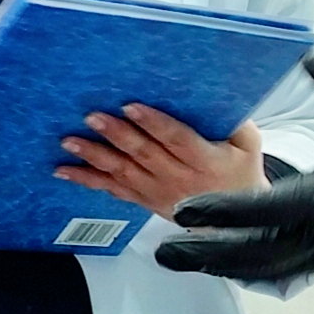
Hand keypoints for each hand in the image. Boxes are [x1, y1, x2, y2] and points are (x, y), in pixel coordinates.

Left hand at [55, 105, 263, 217]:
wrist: (236, 220)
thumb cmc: (240, 173)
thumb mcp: (248, 144)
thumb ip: (234, 121)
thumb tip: (213, 92)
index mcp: (204, 161)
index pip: (177, 140)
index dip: (154, 124)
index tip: (132, 107)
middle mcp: (178, 179)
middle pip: (144, 154)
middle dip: (116, 134)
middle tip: (93, 117)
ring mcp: (158, 192)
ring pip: (123, 173)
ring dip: (94, 157)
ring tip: (71, 142)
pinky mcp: (144, 200)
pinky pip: (112, 190)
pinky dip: (87, 180)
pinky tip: (65, 170)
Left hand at [153, 57, 313, 282]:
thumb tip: (310, 57)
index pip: (273, 208)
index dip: (225, 213)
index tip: (184, 212)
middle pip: (264, 253)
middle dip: (211, 254)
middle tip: (161, 253)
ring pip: (279, 266)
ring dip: (230, 264)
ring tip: (185, 259)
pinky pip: (299, 264)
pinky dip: (261, 264)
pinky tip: (236, 257)